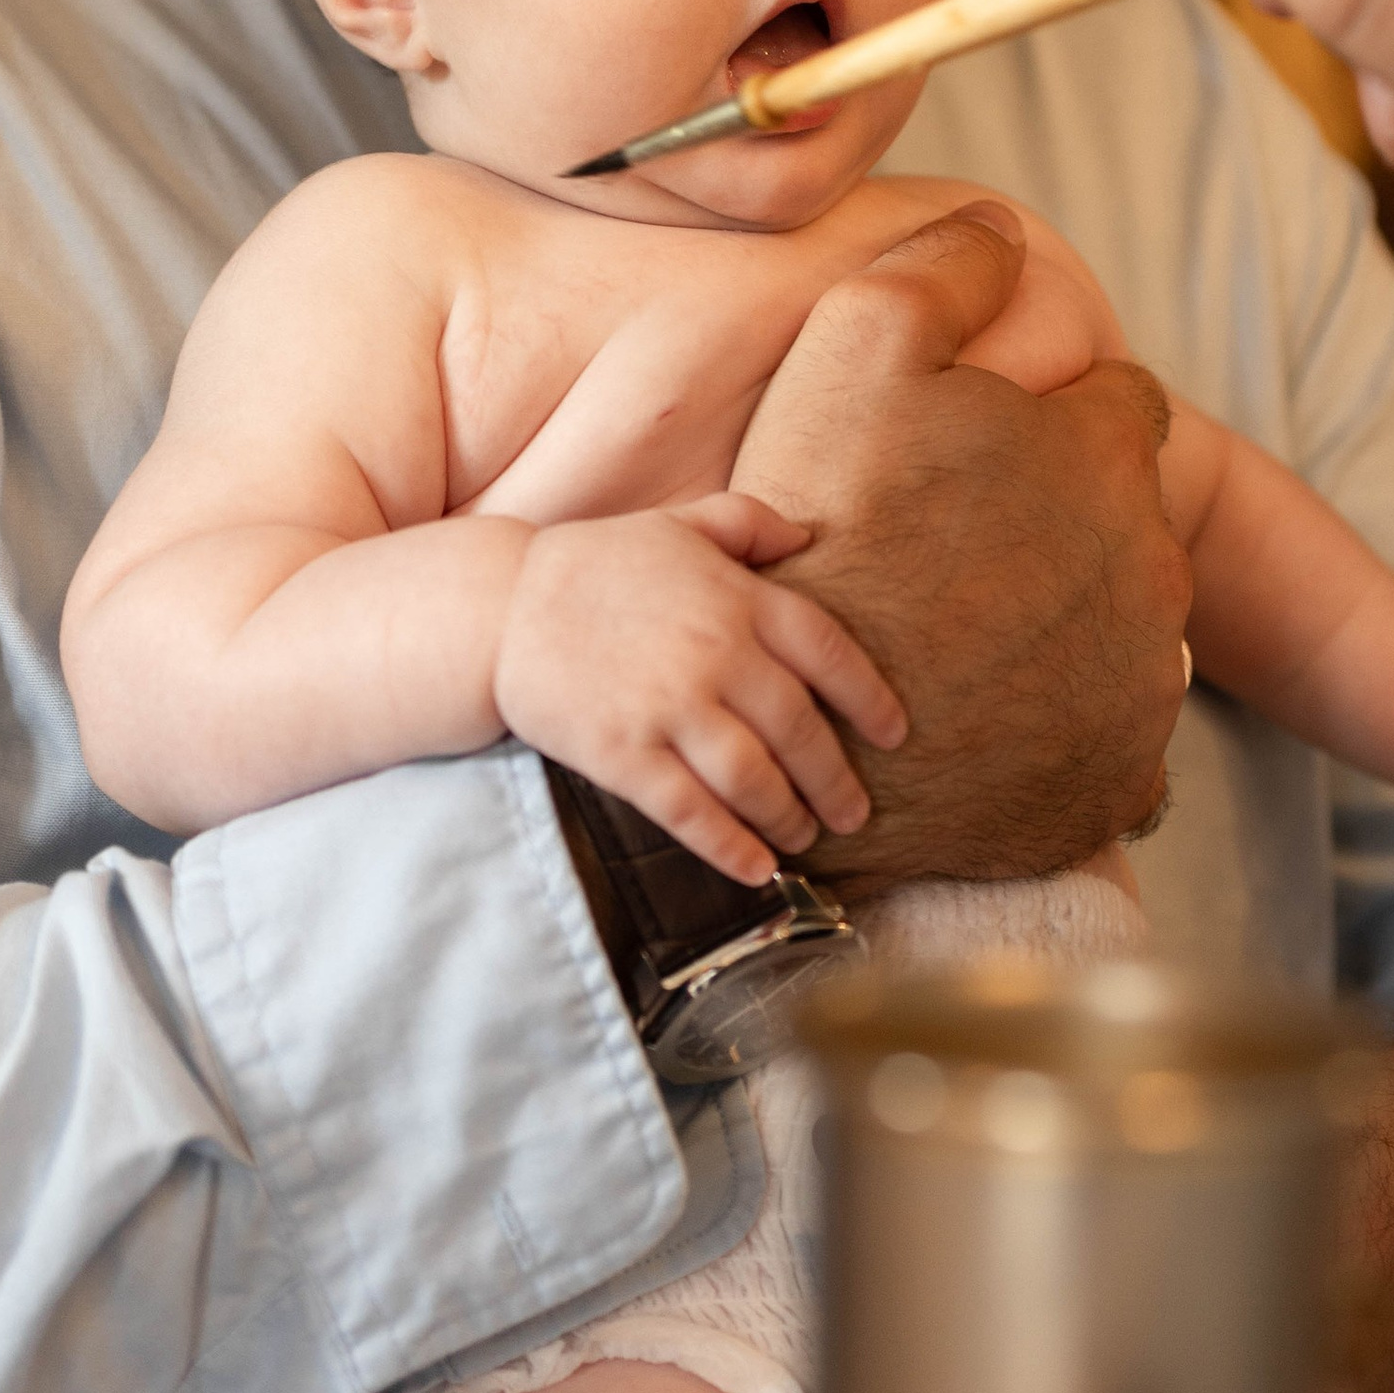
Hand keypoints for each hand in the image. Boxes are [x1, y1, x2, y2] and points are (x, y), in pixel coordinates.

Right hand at [494, 492, 905, 885]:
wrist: (499, 606)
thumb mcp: (680, 523)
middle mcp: (716, 655)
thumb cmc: (596, 563)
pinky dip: (731, 845)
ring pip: (754, 778)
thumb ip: (749, 523)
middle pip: (801, 731)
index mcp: (740, 599)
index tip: (894, 736)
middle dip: (835, 781)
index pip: (831, 653)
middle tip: (854, 813)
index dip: (870, 700)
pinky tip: (758, 868)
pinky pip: (691, 811)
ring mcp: (669, 708)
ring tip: (806, 838)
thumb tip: (809, 536)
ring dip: (789, 817)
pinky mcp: (623, 753)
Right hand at [733, 208, 1192, 895]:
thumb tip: (1002, 227)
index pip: (1118, 403)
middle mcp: (1156, 564)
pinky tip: (986, 718)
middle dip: (1060, 522)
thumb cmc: (834, 531)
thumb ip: (944, 268)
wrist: (823, 735)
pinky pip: (1110, 732)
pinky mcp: (1126, 771)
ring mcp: (1148, 677)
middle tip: (959, 553)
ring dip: (1064, 622)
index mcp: (1111, 454)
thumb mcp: (860, 350)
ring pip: (1119, 625)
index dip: (1047, 418)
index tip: (977, 458)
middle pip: (1120, 519)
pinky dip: (1061, 720)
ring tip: (964, 640)